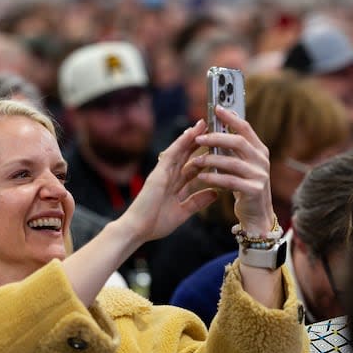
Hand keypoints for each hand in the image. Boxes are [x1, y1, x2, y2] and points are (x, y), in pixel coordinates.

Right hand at [118, 119, 217, 242]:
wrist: (136, 230)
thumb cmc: (154, 224)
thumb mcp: (182, 212)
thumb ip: (197, 202)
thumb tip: (215, 193)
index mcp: (173, 186)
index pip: (191, 168)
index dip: (203, 158)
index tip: (216, 148)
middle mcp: (168, 177)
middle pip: (186, 156)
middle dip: (199, 143)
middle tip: (212, 129)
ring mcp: (162, 173)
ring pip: (179, 151)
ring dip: (191, 137)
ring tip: (203, 123)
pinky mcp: (158, 174)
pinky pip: (171, 155)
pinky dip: (180, 143)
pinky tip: (190, 133)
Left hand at [191, 106, 274, 234]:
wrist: (257, 216)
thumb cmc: (244, 187)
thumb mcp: (242, 165)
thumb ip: (233, 150)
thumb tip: (216, 128)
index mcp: (259, 150)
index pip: (245, 128)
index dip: (230, 117)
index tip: (216, 108)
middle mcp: (262, 161)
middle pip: (239, 142)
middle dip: (217, 138)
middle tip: (199, 138)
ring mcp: (260, 176)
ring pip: (232, 162)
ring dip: (211, 160)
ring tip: (195, 161)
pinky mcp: (254, 191)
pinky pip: (230, 181)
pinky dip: (214, 178)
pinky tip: (201, 177)